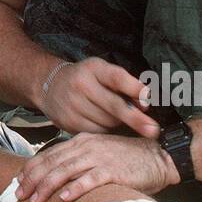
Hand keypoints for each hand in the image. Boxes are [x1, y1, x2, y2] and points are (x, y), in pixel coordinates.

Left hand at [16, 132, 176, 201]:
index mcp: (81, 141)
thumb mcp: (97, 153)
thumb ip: (77, 160)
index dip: (31, 169)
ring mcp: (99, 157)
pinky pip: (90, 179)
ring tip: (37, 198)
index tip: (18, 182)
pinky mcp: (112, 169)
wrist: (157, 157)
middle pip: (53, 163)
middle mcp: (86, 146)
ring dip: (49, 185)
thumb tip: (55, 176)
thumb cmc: (126, 158)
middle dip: (33, 179)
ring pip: (66, 170)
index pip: (49, 154)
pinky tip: (65, 197)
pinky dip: (76, 187)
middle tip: (20, 194)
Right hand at [39, 58, 159, 136]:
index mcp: (94, 68)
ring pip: (107, 122)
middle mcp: (82, 85)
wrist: (49, 85)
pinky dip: (105, 132)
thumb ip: (124, 85)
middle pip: (114, 106)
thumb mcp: (102, 72)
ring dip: (118, 124)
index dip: (134, 89)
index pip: (116, 78)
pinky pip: (96, 133)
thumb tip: (145, 105)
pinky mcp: (68, 122)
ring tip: (115, 117)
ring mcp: (73, 105)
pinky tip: (103, 124)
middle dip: (135, 119)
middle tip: (152, 130)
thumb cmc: (84, 78)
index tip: (148, 100)